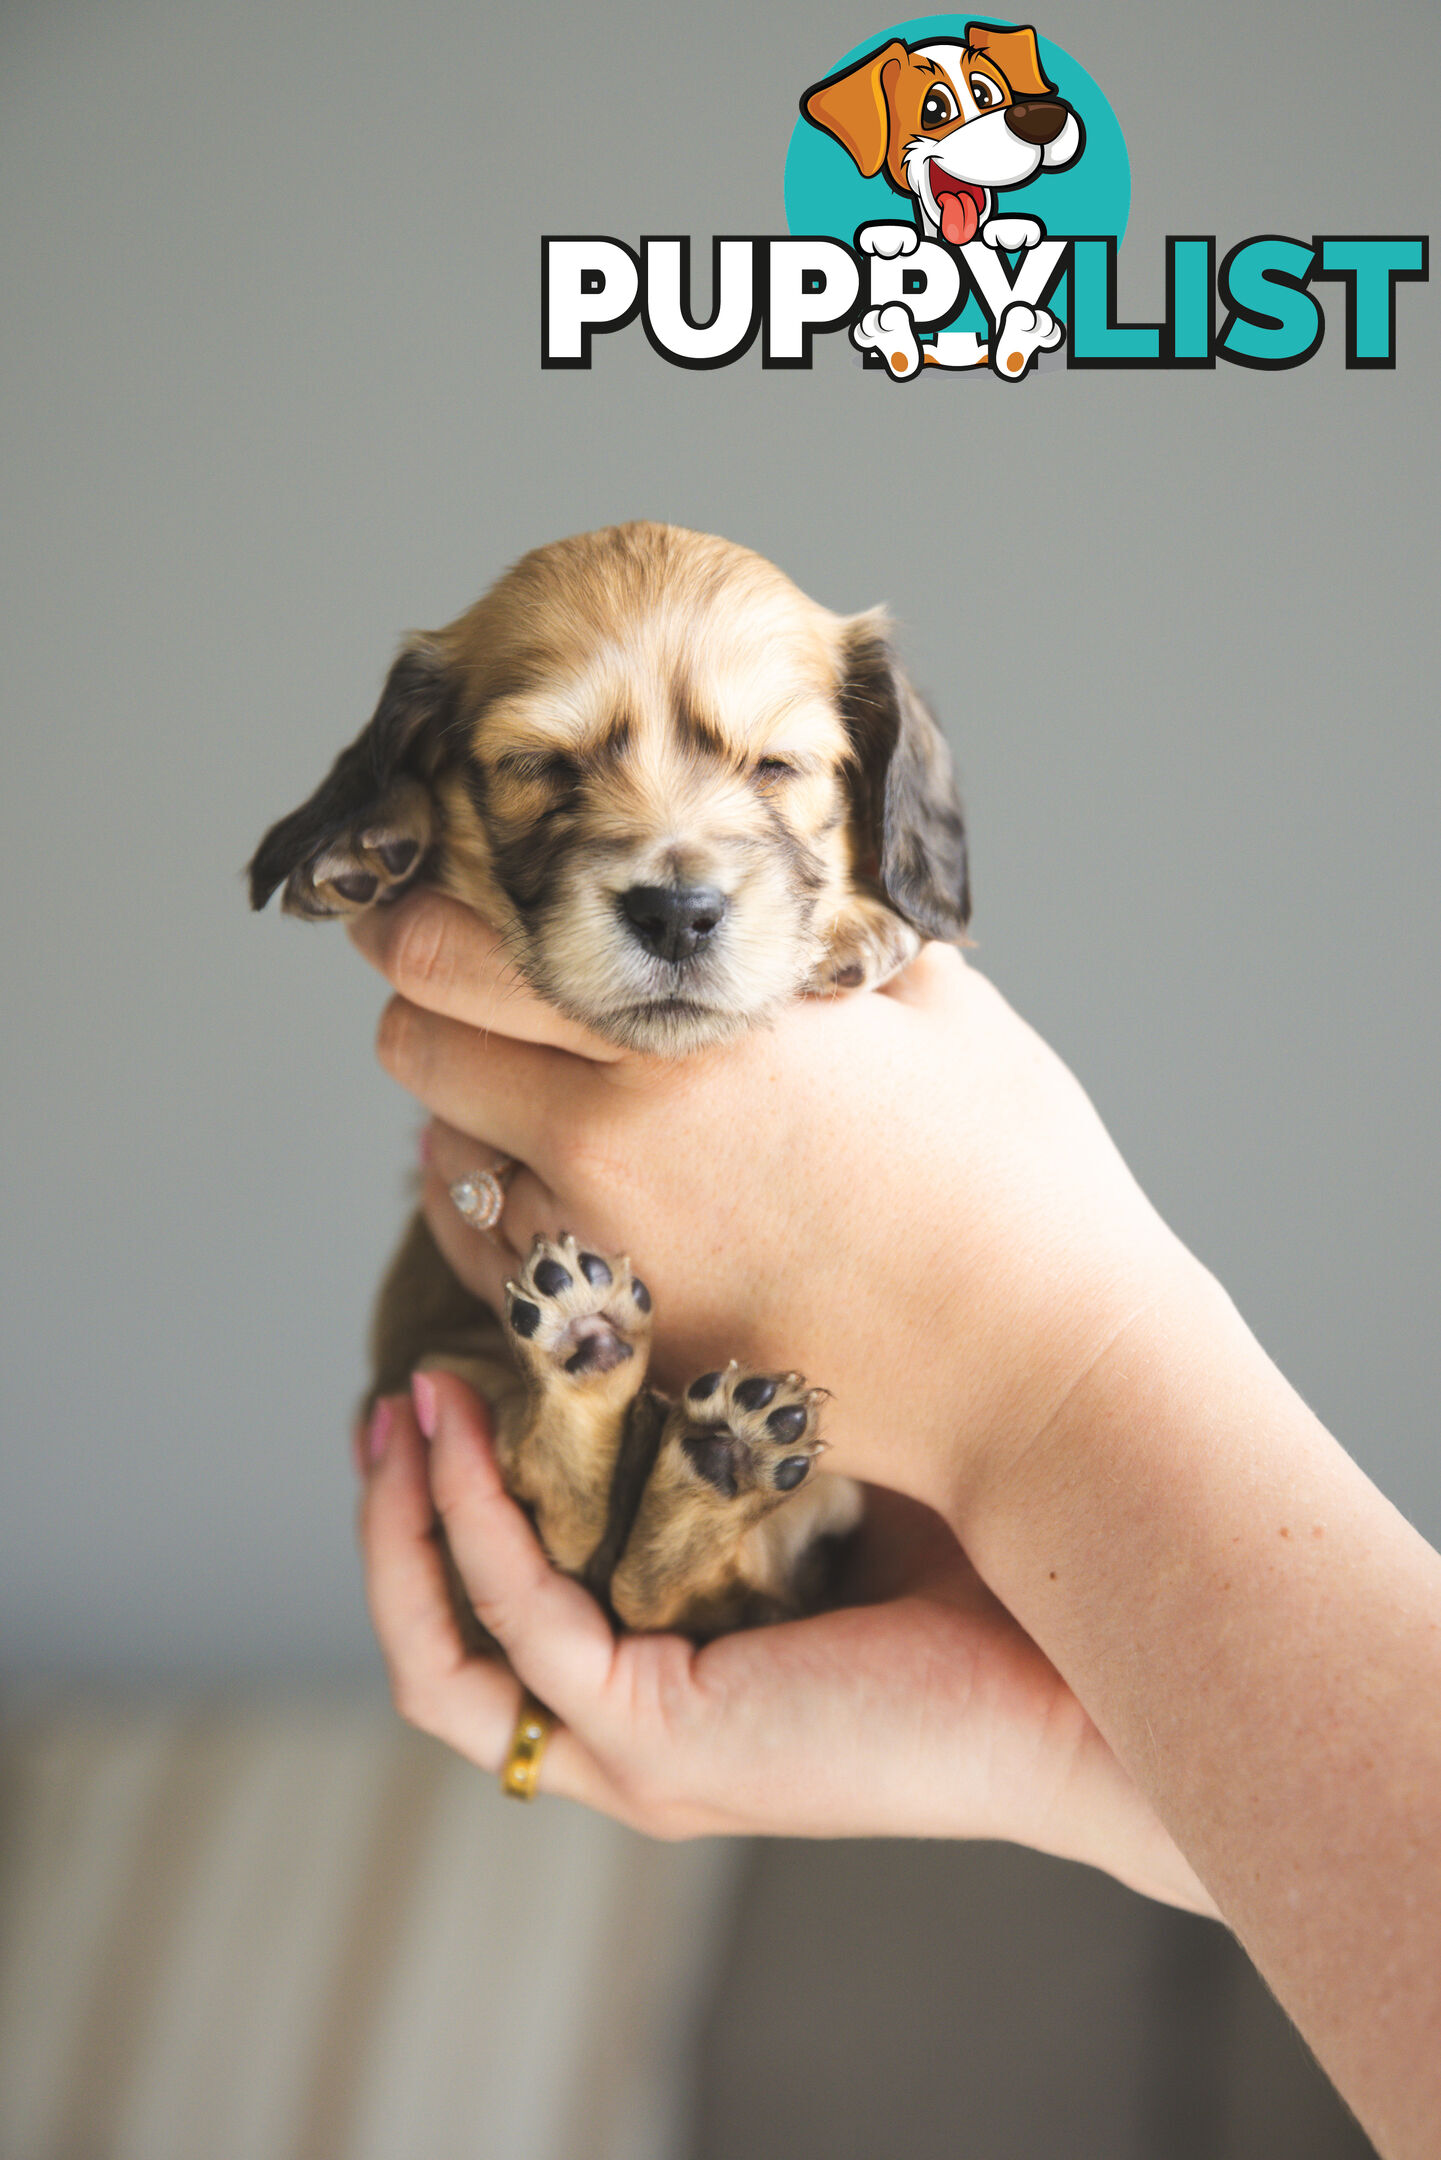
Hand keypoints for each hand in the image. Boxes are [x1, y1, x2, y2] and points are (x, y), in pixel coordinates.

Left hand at [349, 889, 1195, 1518]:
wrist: (1042, 1372)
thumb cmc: (1014, 1179)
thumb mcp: (940, 1006)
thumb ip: (841, 937)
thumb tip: (810, 890)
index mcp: (678, 1030)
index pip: (453, 956)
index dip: (408, 920)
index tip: (406, 902)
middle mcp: (607, 1140)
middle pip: (415, 1054)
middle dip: (430, 1013)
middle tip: (482, 995)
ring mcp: (604, 1255)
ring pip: (446, 1166)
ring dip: (472, 1123)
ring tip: (545, 1103)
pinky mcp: (623, 1345)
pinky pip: (500, 1270)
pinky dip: (507, 1221)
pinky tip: (564, 1200)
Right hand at [360, 1369, 1214, 1912]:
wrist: (1098, 1677)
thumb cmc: (989, 1571)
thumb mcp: (816, 1474)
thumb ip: (729, 1423)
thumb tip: (676, 1271)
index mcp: (670, 1678)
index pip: (504, 1612)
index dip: (450, 1505)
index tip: (446, 1377)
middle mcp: (636, 1728)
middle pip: (442, 1648)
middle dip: (394, 1521)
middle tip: (391, 1403)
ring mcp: (644, 1750)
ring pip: (446, 1664)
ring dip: (404, 1534)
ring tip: (401, 1414)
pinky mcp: (672, 1743)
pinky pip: (528, 1630)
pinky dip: (480, 1532)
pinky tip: (473, 1434)